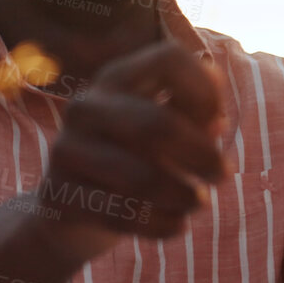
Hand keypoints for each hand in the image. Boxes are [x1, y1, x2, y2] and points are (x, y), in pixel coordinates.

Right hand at [36, 42, 227, 251]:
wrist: (71, 212)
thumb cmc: (134, 160)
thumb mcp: (166, 130)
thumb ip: (196, 114)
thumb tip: (216, 119)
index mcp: (116, 78)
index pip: (168, 58)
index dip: (205, 90)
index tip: (218, 122)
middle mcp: (86, 106)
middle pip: (159, 125)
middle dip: (203, 155)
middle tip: (224, 175)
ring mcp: (66, 150)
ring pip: (143, 179)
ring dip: (186, 196)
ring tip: (198, 202)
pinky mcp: (60, 196)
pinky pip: (125, 215)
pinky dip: (163, 224)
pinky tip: (175, 224)